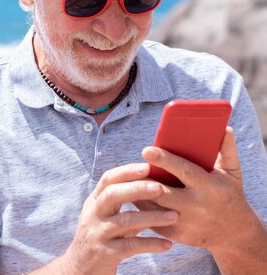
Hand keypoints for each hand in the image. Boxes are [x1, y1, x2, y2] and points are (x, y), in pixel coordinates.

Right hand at [55, 163, 176, 274]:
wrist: (80, 268)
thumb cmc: (99, 237)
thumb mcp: (104, 216)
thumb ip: (120, 202)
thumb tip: (150, 183)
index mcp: (94, 202)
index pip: (107, 180)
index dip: (126, 171)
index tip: (147, 166)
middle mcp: (93, 215)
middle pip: (113, 195)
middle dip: (137, 189)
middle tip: (161, 187)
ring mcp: (98, 233)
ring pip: (125, 221)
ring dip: (151, 217)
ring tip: (174, 216)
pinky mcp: (106, 253)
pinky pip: (131, 246)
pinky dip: (151, 244)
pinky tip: (168, 243)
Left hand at [139, 127, 260, 251]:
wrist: (235, 234)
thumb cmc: (229, 196)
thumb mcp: (233, 174)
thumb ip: (228, 150)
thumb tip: (224, 128)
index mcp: (209, 187)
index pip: (184, 171)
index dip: (164, 160)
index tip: (146, 150)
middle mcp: (197, 206)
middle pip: (163, 192)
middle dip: (144, 180)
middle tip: (130, 168)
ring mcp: (186, 223)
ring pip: (153, 207)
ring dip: (138, 193)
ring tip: (128, 180)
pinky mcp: (177, 235)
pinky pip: (153, 220)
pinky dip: (142, 208)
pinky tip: (134, 196)